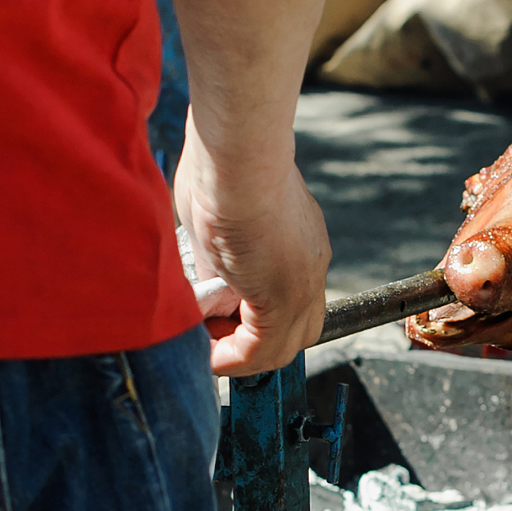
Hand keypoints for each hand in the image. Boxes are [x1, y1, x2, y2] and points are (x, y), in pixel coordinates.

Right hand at [174, 108, 331, 374]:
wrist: (235, 152)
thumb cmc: (220, 165)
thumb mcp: (216, 217)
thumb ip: (216, 255)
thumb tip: (202, 279)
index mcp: (298, 241)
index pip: (291, 302)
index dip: (256, 324)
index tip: (218, 323)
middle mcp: (309, 265)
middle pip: (297, 332)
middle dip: (252, 345)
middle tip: (212, 339)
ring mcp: (303, 282)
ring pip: (282, 346)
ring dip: (240, 354)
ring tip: (205, 345)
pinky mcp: (285, 295)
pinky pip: (262, 349)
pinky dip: (233, 358)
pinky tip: (208, 352)